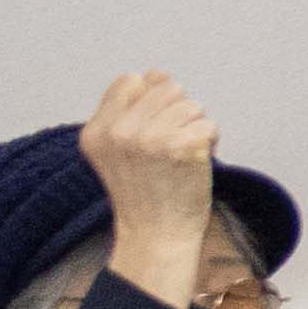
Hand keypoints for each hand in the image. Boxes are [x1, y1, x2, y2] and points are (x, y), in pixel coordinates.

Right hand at [78, 71, 222, 306]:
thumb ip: (131, 108)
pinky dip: (211, 142)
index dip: (151, 101)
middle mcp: (119, 132)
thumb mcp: (119, 149)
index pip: (131, 81)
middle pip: (167, 88)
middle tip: (170, 149)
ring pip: (192, 104)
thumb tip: (156, 73)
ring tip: (181, 157)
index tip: (151, 131)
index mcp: (97, 130)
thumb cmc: (143, 191)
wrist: (156, 235)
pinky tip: (195, 164)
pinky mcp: (182, 147)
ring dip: (195, 128)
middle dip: (177, 114)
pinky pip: (209, 125)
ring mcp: (150, 139)